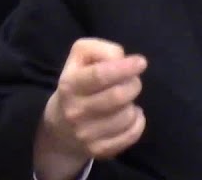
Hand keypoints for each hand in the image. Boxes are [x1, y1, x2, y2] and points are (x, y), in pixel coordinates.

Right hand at [33, 38, 148, 179]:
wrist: (60, 127)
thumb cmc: (77, 83)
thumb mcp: (80, 57)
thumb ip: (101, 50)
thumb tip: (122, 59)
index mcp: (70, 85)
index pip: (99, 76)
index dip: (123, 68)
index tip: (141, 62)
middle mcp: (75, 111)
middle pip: (118, 96)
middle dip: (133, 84)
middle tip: (133, 80)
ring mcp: (86, 134)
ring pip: (126, 116)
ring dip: (133, 103)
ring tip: (126, 100)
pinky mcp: (99, 150)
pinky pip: (131, 135)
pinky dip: (138, 122)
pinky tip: (131, 115)